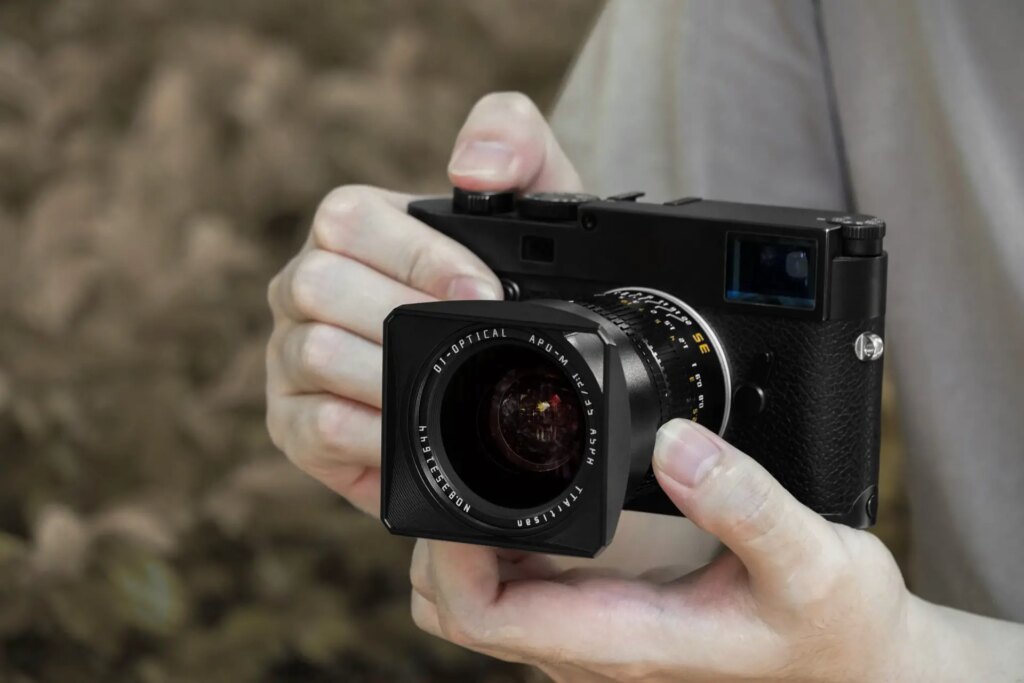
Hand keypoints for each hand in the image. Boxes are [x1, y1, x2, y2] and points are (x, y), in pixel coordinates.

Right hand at [265, 92, 581, 513]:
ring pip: (314, 353)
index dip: (417, 256)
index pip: (349, 220)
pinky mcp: (293, 423)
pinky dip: (372, 435)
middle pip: (317, 285)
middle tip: (471, 341)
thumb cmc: (512, 284)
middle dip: (404, 316)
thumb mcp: (535, 197)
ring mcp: (292, 354)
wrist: (510, 378)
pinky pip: (314, 428)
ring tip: (448, 388)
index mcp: (352, 228)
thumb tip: (474, 165)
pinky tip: (412, 434)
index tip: (483, 290)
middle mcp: (308, 285)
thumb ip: (513, 140)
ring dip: (389, 375)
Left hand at [411, 419, 922, 681]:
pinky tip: (522, 494)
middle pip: (456, 609)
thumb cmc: (835, 628)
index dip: (446, 553)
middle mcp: (590, 646)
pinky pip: (517, 585)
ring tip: (483, 469)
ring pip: (479, 600)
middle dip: (437, 540)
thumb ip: (747, 504)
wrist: (855, 665)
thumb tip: (677, 441)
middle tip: (463, 461)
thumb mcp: (812, 562)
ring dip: (462, 541)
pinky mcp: (603, 613)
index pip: (482, 617)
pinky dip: (498, 540)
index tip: (459, 487)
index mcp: (621, 639)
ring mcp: (591, 633)